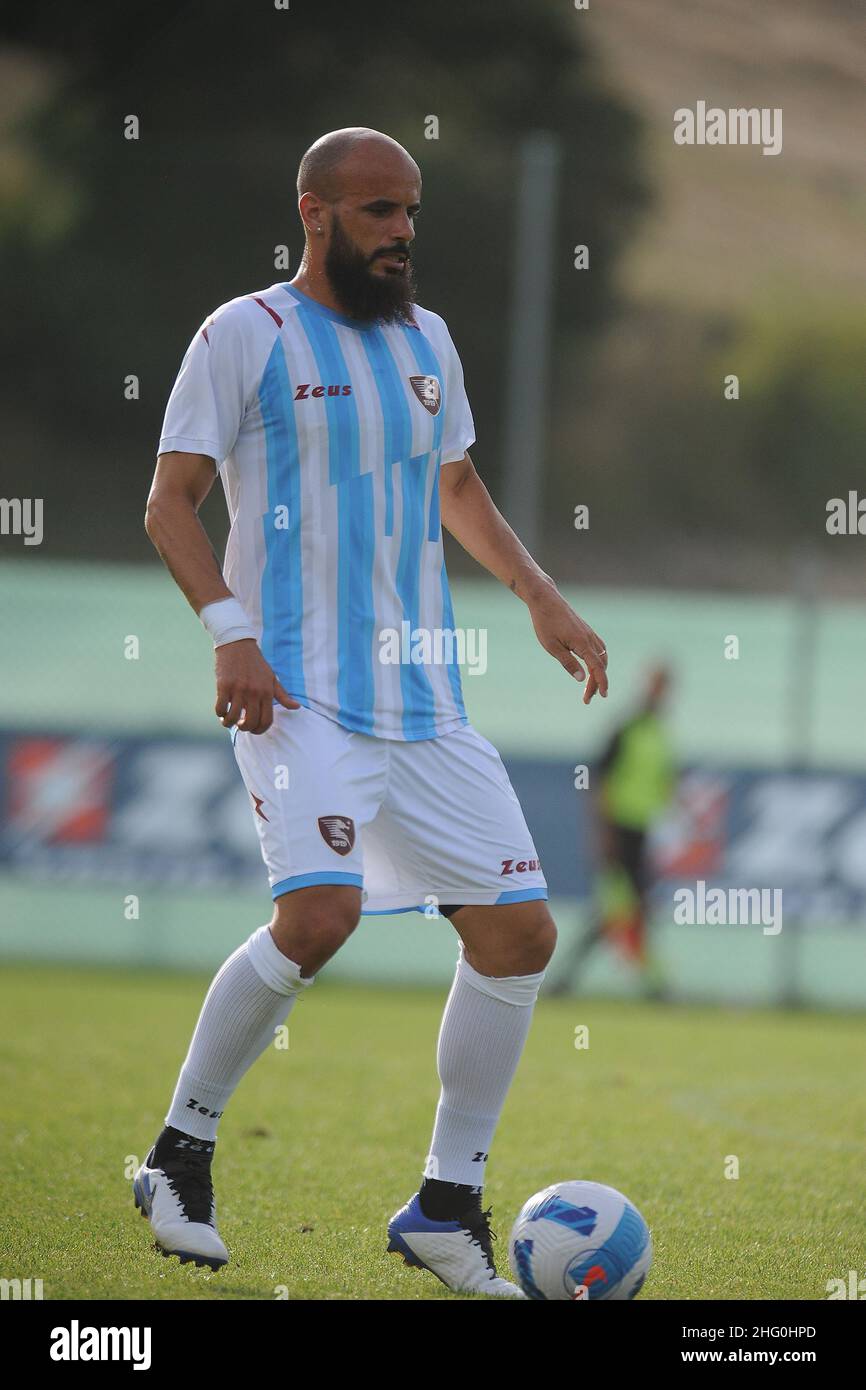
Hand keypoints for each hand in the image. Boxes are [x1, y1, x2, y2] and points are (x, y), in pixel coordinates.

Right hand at [214, 639, 299, 733]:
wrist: (238, 644)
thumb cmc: (256, 663)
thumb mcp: (272, 678)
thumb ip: (283, 695)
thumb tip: (296, 707)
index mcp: (267, 692)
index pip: (266, 720)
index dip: (260, 730)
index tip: (253, 729)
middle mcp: (254, 692)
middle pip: (250, 722)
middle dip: (244, 728)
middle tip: (240, 725)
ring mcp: (239, 689)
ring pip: (233, 718)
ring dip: (229, 723)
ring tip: (228, 720)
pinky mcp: (224, 685)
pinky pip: (220, 707)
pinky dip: (220, 713)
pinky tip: (221, 710)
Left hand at [528, 588, 607, 703]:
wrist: (546, 600)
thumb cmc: (545, 623)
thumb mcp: (552, 646)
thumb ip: (568, 663)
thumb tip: (581, 679)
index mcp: (582, 643)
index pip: (597, 668)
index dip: (601, 682)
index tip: (604, 695)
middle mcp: (589, 638)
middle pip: (601, 665)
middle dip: (597, 682)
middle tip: (587, 698)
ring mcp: (589, 633)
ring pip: (602, 657)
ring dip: (599, 672)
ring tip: (590, 686)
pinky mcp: (586, 631)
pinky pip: (599, 648)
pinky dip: (599, 661)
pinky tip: (593, 667)